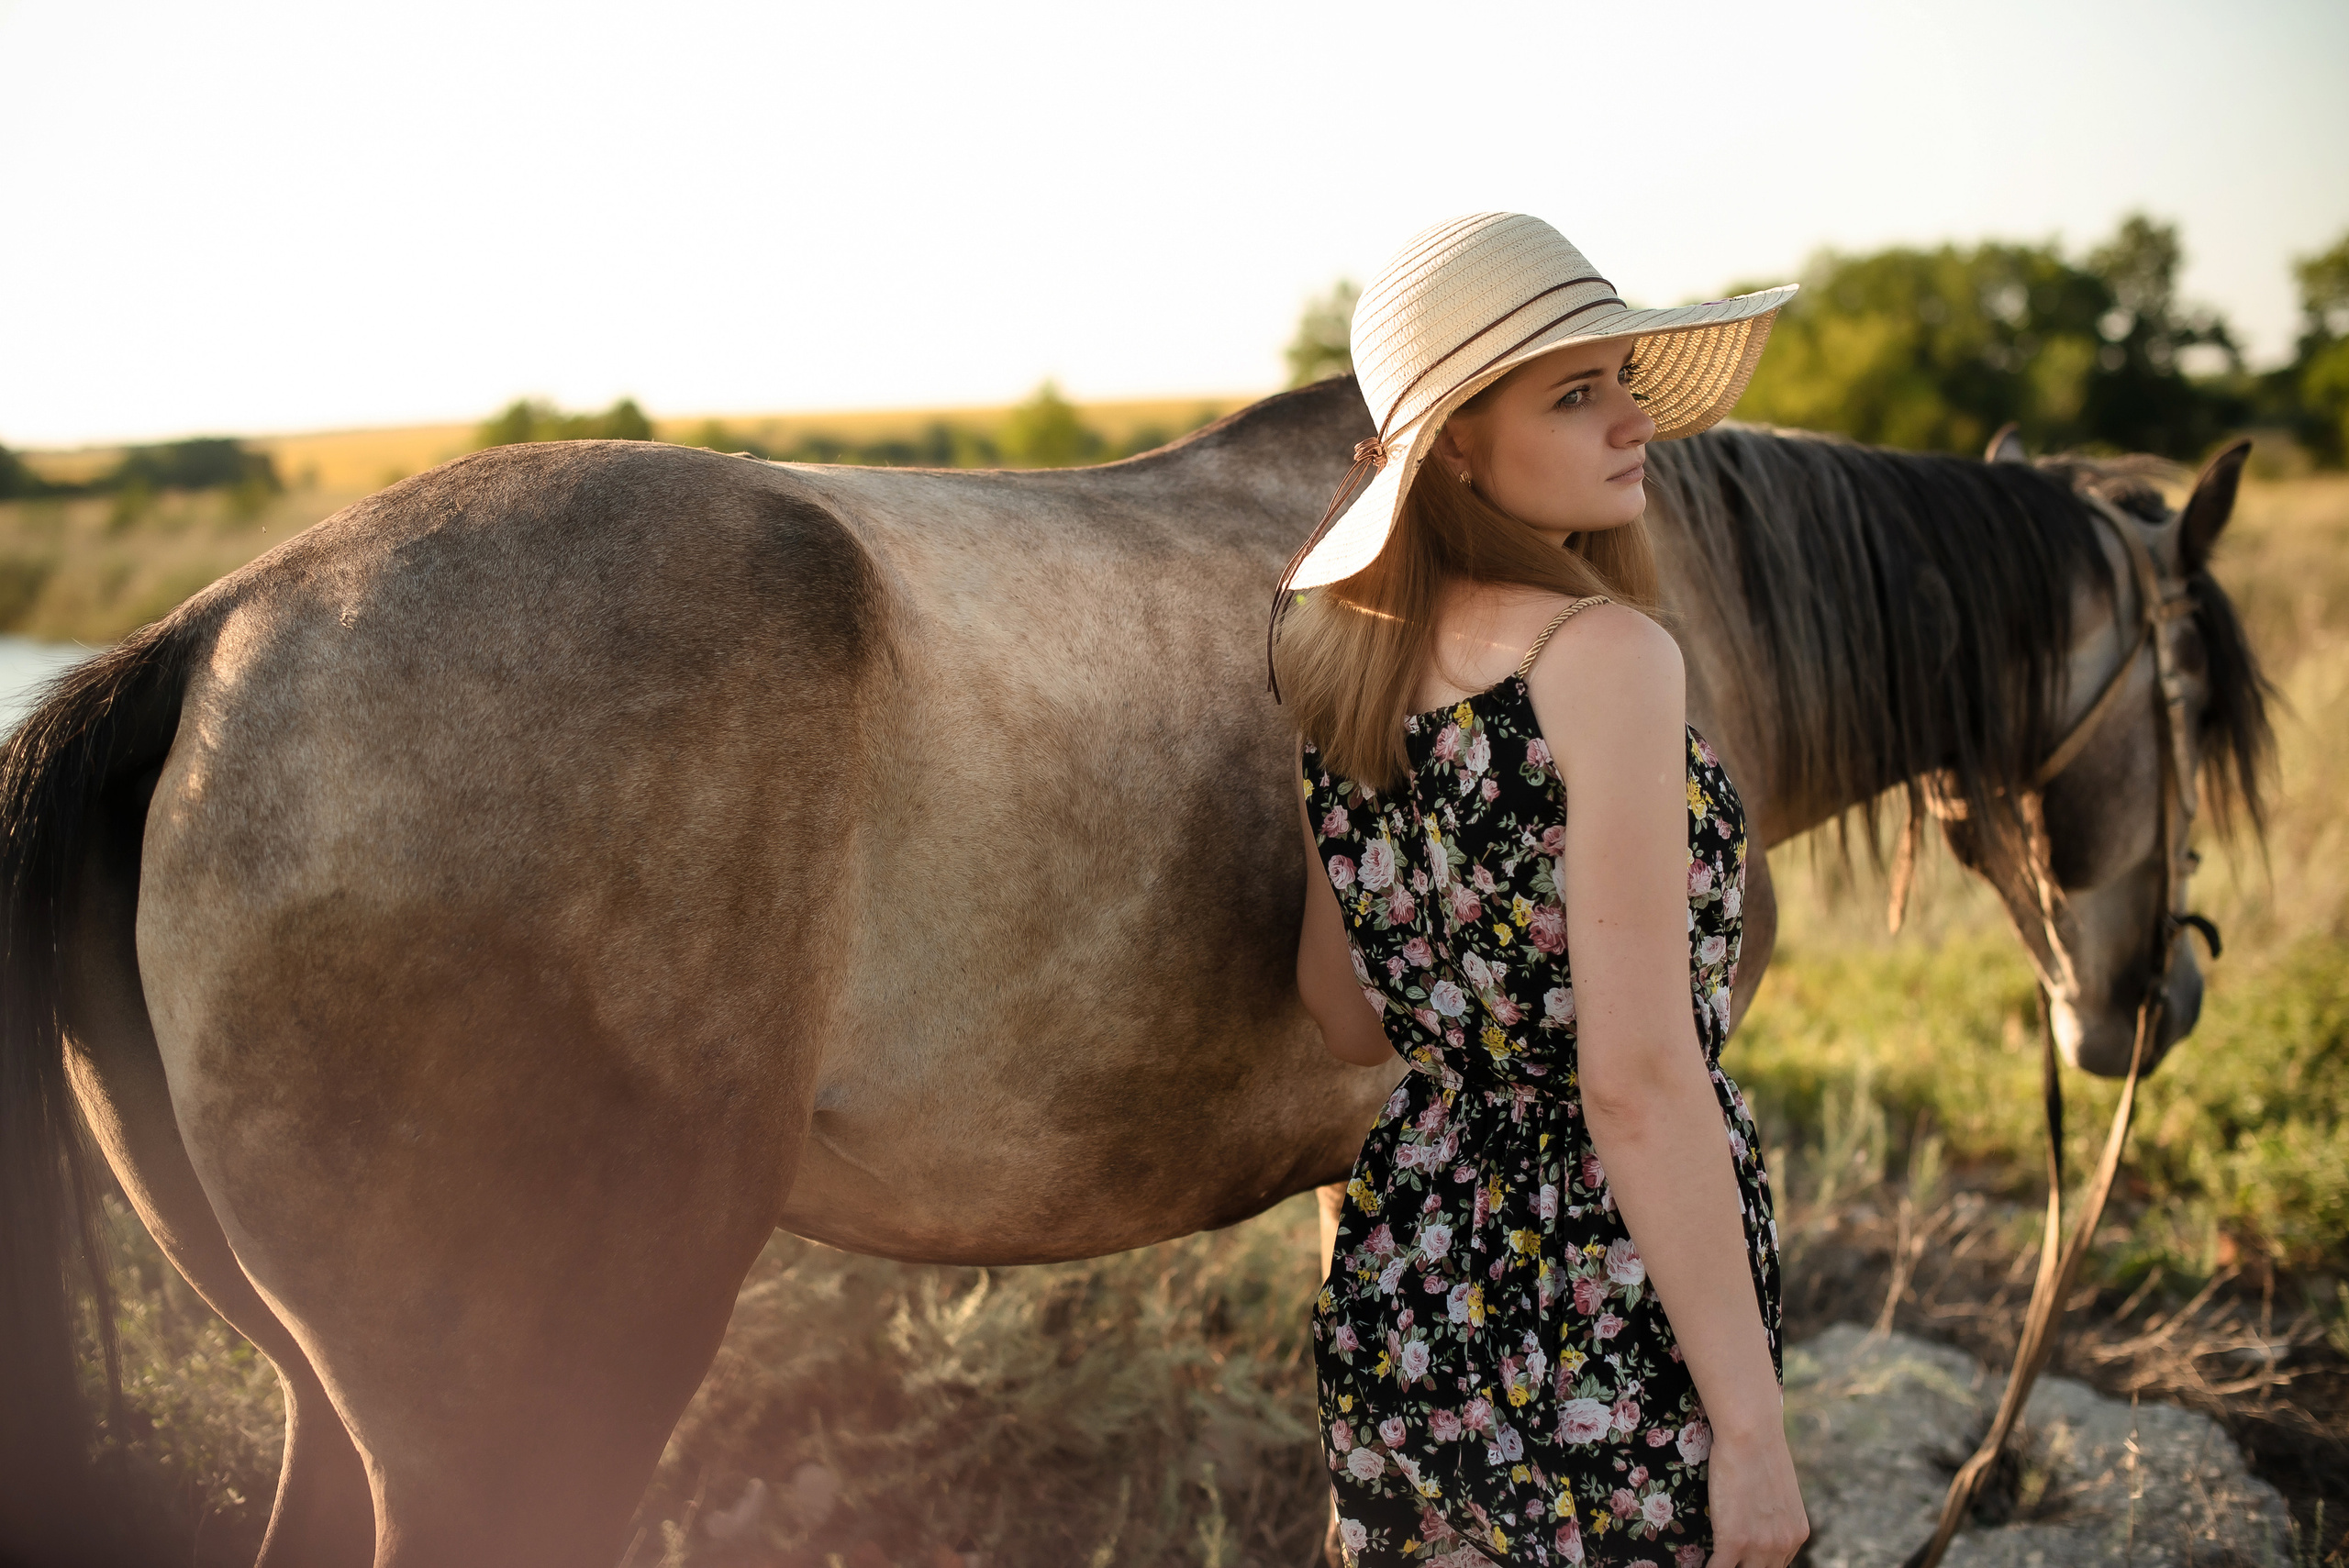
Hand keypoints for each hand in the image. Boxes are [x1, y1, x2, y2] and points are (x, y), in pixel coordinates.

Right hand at [1704, 1426, 1808, 1567]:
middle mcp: (1784, 1544)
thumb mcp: (1778, 1490)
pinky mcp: (1735, 1541)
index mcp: (1797, 1533)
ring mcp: (1760, 1545)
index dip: (1756, 1564)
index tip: (1741, 1559)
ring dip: (1725, 1567)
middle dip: (1742, 1567)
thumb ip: (1772, 1513)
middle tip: (1726, 1559)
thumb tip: (1755, 1514)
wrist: (1751, 1435)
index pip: (1777, 1565)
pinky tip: (1695, 1565)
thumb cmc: (1760, 1449)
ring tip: (1713, 1561)